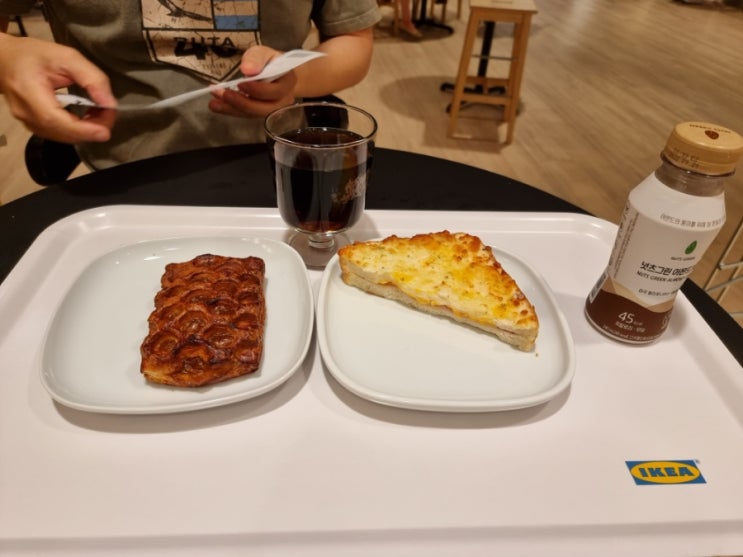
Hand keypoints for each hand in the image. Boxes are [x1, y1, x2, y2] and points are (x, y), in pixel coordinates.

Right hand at [0, 34, 116, 143]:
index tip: (106, 130)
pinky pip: (58, 134)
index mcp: (28, 92)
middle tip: (109, 114)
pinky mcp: (33, 126)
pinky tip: (88, 118)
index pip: (55, 120)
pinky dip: (77, 130)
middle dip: (91, 130)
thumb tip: (110, 103)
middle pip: (62, 133)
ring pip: (62, 137)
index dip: (83, 129)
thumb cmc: (34, 55)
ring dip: (86, 131)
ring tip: (101, 114)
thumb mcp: (66, 57)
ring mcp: (27, 123)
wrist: (4, 59)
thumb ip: (91, 78)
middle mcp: (25, 113)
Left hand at [208, 45, 297, 117]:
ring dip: (232, 108)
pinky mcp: (260, 113)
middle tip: (221, 93)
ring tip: (213, 103)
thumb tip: (247, 70)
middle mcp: (284, 100)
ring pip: (253, 114)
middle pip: (264, 109)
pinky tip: (217, 104)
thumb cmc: (270, 61)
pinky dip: (231, 110)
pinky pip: (247, 114)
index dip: (257, 90)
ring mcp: (273, 110)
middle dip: (241, 102)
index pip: (274, 92)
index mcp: (288, 83)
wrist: (276, 72)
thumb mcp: (263, 52)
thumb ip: (256, 58)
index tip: (240, 83)